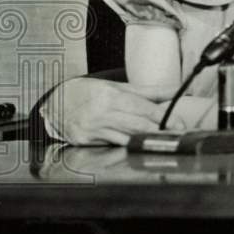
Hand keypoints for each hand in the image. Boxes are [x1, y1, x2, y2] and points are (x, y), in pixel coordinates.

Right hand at [40, 78, 177, 145]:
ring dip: (146, 140)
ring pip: (126, 136)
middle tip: (177, 134)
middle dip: (159, 130)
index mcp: (112, 95)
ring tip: (163, 142)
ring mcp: (93, 128)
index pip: (144, 108)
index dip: (164, 117)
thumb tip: (176, 89)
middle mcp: (102, 112)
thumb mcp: (118, 87)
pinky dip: (127, 146)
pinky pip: (111, 145)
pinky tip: (139, 147)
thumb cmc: (90, 93)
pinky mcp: (85, 141)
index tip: (179, 123)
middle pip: (137, 124)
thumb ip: (149, 91)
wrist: (54, 103)